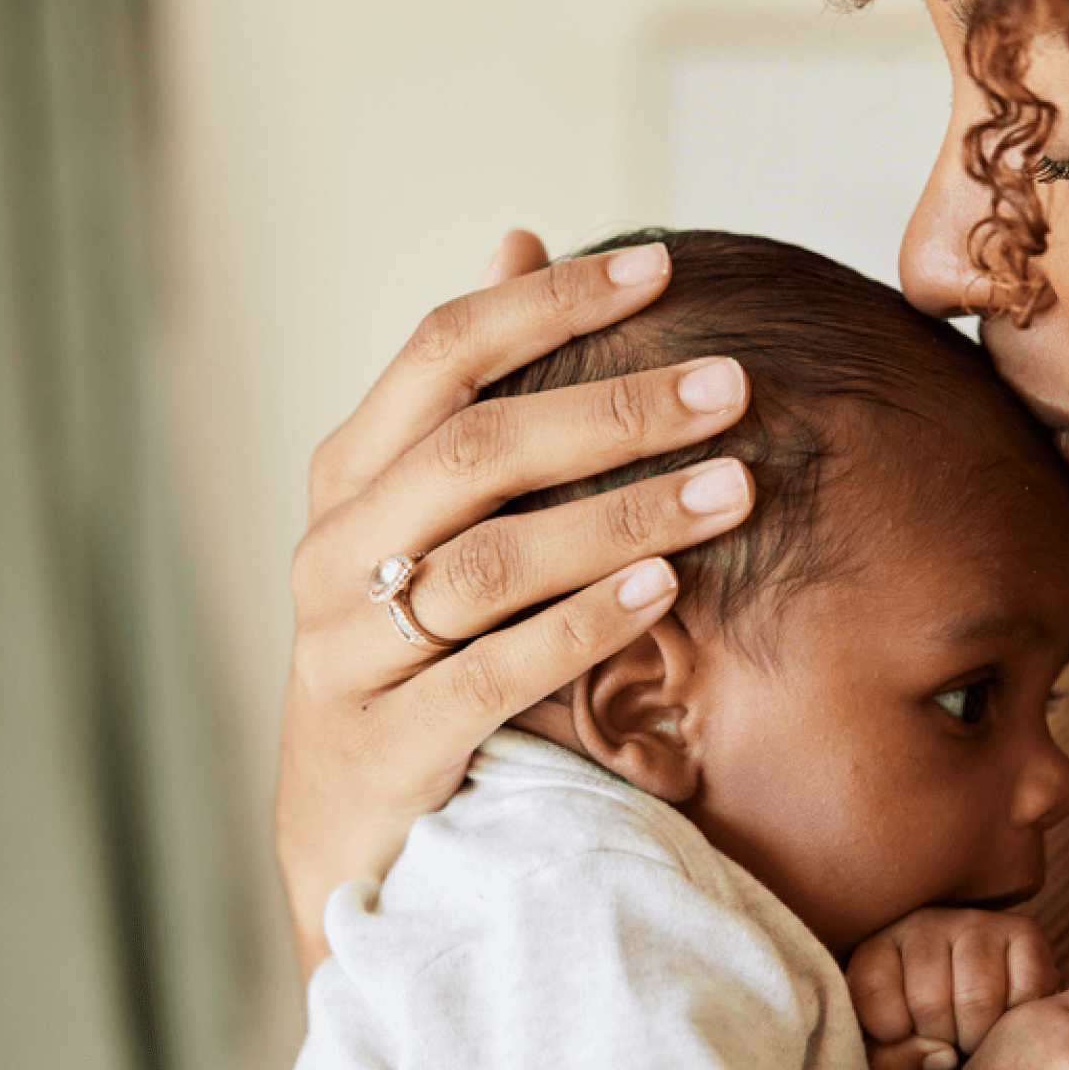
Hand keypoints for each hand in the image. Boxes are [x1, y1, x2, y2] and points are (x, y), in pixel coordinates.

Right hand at [279, 230, 755, 981]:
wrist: (352, 833)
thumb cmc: (412, 647)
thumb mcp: (426, 516)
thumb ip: (471, 393)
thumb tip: (516, 236)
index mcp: (348, 475)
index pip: (441, 352)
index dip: (549, 303)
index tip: (662, 267)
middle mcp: (334, 550)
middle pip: (473, 450)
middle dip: (612, 410)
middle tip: (732, 386)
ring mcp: (348, 650)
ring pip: (490, 561)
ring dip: (621, 517)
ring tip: (734, 487)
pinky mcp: (386, 743)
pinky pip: (492, 672)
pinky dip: (583, 624)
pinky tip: (667, 589)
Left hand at [849, 909, 1057, 1069]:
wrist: (974, 1006)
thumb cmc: (921, 1032)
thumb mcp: (888, 1051)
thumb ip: (894, 1064)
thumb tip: (943, 1058)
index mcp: (878, 947)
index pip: (873, 994)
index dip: (893, 1036)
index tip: (906, 1039)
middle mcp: (925, 924)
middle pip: (929, 1003)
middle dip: (942, 1042)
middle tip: (947, 1041)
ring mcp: (976, 923)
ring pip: (978, 999)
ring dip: (979, 1037)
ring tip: (974, 1035)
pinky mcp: (1024, 932)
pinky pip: (1026, 990)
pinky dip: (1017, 1020)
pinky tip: (1004, 1018)